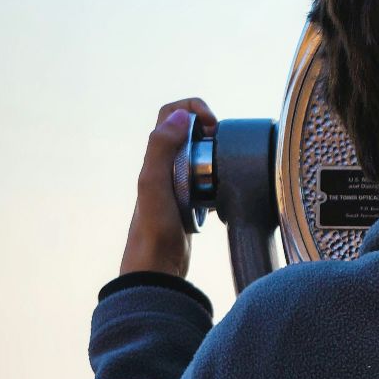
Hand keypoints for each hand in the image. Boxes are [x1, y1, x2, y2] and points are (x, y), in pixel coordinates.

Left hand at [119, 98, 216, 277]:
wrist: (157, 268)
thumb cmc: (154, 228)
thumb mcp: (154, 183)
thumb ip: (162, 147)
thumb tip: (181, 117)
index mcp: (155, 157)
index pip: (172, 113)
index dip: (194, 110)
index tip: (212, 128)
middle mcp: (165, 166)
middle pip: (190, 131)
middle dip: (211, 132)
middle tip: (223, 148)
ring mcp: (179, 184)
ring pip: (203, 155)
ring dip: (217, 157)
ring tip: (225, 172)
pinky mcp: (191, 201)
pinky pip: (210, 180)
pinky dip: (220, 181)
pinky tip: (221, 197)